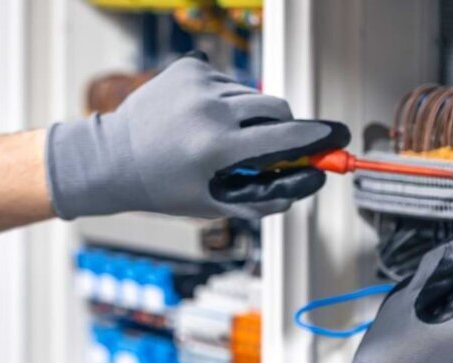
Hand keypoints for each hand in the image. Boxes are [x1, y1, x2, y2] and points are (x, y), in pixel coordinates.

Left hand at [45, 56, 349, 219]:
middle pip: (276, 107)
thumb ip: (264, 196)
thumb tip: (312, 181)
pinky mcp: (189, 68)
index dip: (318, 139)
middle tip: (266, 146)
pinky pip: (227, 82)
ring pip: (251, 95)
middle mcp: (208, 109)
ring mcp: (198, 84)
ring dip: (247, 116)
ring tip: (214, 137)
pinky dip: (223, 100)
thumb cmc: (162, 188)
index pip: (285, 137)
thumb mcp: (212, 204)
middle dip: (281, 127)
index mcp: (215, 147)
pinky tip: (196, 119)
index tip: (340, 136)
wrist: (111, 159)